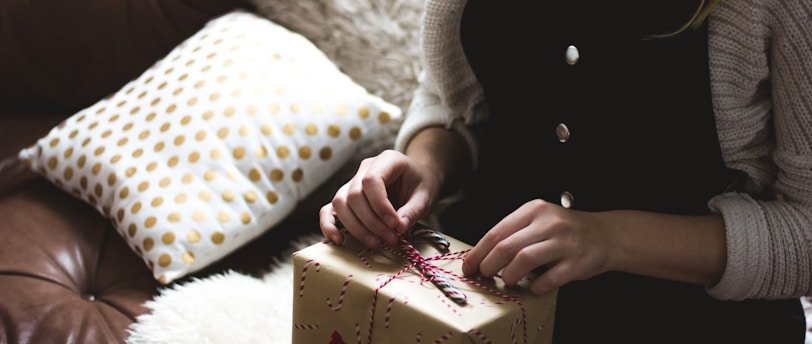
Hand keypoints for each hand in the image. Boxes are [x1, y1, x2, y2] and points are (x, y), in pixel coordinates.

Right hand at [319, 150, 441, 247]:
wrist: (416, 180)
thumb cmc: (421, 185)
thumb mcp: (426, 195)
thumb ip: (414, 210)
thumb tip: (399, 227)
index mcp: (387, 160)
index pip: (371, 181)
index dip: (380, 206)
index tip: (395, 225)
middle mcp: (365, 168)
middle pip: (354, 195)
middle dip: (372, 222)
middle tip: (392, 239)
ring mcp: (352, 182)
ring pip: (340, 204)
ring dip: (356, 228)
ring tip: (376, 243)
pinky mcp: (346, 197)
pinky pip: (329, 209)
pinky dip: (329, 225)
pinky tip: (338, 240)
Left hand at [462, 199, 613, 294]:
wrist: (605, 235)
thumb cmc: (565, 231)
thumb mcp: (539, 220)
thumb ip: (515, 233)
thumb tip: (482, 256)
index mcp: (534, 210)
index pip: (497, 232)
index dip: (479, 252)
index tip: (469, 265)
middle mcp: (548, 223)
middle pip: (507, 246)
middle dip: (489, 265)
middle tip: (485, 275)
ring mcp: (564, 242)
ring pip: (525, 260)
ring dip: (510, 276)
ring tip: (508, 281)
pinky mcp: (577, 262)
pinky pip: (550, 278)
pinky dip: (536, 286)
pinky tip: (533, 287)